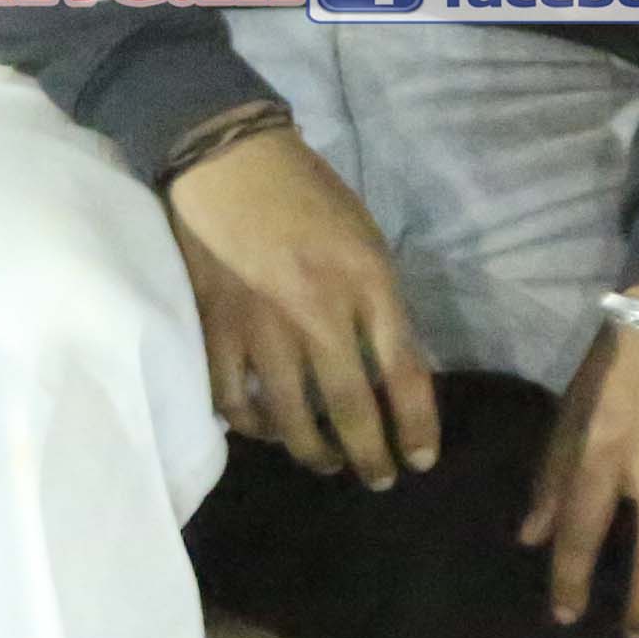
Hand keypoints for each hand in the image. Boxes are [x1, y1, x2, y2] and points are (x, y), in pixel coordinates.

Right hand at [164, 122, 436, 481]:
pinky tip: (265, 428)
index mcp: (366, 281)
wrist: (227, 159)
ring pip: (290, 417)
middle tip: (379, 478)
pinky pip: (232, 400)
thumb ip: (378, 303)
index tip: (422, 458)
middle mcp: (318, 311)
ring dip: (314, 452)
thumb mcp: (364, 240)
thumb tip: (387, 367)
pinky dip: (252, 425)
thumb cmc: (306, 193)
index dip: (418, 425)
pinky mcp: (215, 328)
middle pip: (350, 407)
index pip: (404, 372)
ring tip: (325, 462)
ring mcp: (262, 325)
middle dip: (370, 455)